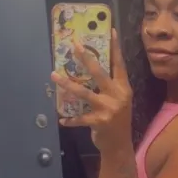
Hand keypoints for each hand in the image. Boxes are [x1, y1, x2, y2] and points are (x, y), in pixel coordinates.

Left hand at [51, 30, 131, 151]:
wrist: (119, 146)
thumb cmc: (117, 120)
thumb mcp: (120, 101)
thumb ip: (110, 87)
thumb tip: (91, 69)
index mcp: (124, 88)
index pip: (119, 64)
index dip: (115, 48)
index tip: (111, 31)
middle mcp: (117, 96)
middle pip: (99, 73)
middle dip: (86, 58)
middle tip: (74, 45)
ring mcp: (108, 109)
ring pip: (83, 92)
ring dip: (66, 84)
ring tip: (53, 75)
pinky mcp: (98, 121)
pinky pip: (79, 118)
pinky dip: (69, 119)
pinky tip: (61, 119)